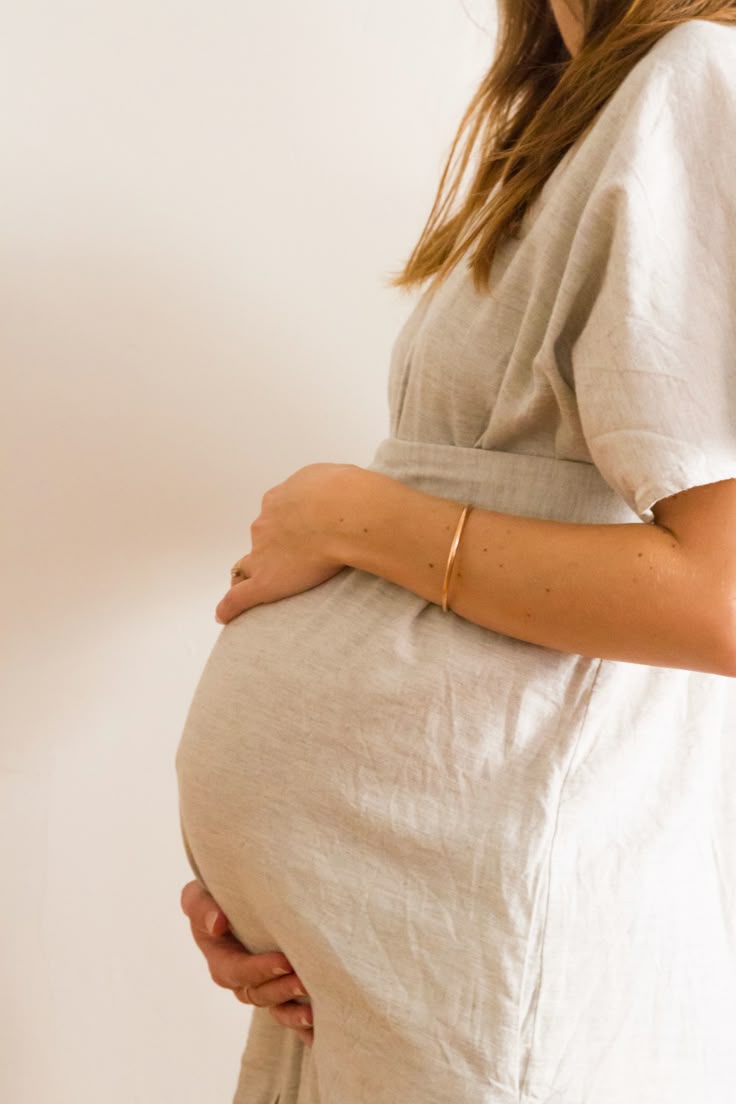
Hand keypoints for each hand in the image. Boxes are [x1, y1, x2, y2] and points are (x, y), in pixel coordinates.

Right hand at [180, 881, 313, 1046]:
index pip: (238, 970)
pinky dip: (301, 1025)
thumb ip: (202, 908)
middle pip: (258, 993)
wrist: (233, 900)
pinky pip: (287, 1012)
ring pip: (274, 1007)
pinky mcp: (277, 987)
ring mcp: (259, 986)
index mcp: (220, 960)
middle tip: (305, 981)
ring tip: (313, 1010)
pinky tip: (318, 1031)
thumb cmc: (213, 897)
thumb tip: (217, 924)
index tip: (284, 962)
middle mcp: (239, 979)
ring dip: (293, 1012)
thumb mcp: (198, 896)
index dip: (260, 969)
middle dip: (282, 990)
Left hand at [215, 462, 358, 624]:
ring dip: (255, 574)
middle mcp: (266, 523)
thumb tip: (335, 495)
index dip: (285, 526)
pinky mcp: (265, 581)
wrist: (343, 514)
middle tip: (295, 560)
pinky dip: (231, 607)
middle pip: (261, 539)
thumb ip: (326, 488)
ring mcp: (262, 553)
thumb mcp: (335, 477)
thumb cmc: (346, 494)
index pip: (275, 514)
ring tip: (268, 588)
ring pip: (248, 566)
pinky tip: (225, 616)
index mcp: (280, 499)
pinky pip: (239, 597)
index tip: (299, 534)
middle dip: (272, 549)